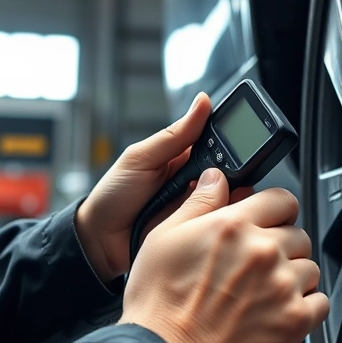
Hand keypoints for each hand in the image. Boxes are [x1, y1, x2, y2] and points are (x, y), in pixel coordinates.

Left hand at [75, 92, 251, 281]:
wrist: (100, 240)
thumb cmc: (114, 195)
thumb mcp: (141, 158)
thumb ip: (175, 135)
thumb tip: (203, 102)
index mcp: (184, 156)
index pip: (218, 141)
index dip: (231, 138)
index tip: (241, 136)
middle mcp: (197, 180)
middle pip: (230, 170)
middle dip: (230, 170)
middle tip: (219, 173)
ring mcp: (200, 206)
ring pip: (231, 195)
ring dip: (229, 194)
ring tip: (217, 195)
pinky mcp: (201, 229)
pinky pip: (221, 220)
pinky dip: (225, 216)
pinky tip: (221, 215)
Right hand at [120, 168, 329, 342]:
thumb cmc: (159, 307)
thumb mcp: (163, 239)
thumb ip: (198, 204)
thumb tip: (216, 179)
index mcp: (233, 226)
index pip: (281, 198)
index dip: (276, 210)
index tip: (271, 222)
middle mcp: (263, 251)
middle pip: (298, 234)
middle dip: (282, 247)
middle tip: (257, 268)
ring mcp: (282, 286)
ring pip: (309, 268)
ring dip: (293, 278)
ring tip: (264, 294)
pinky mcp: (294, 320)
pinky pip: (320, 302)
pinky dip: (306, 306)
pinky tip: (279, 312)